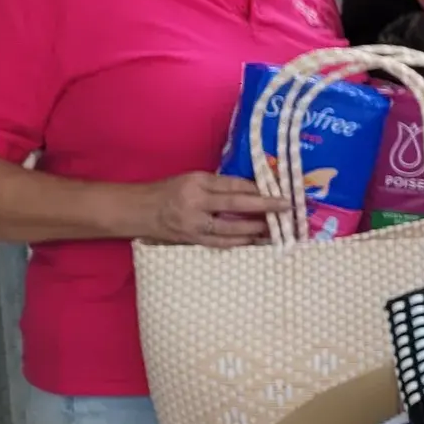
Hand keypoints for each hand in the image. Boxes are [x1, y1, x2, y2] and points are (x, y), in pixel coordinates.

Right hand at [130, 172, 288, 247]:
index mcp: (197, 184)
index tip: (279, 193)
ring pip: (232, 230)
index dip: (258, 190)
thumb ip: (220, 184)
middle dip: (265, 208)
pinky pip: (222, 244)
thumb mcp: (193, 179)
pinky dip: (242, 243)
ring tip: (278, 229)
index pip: (233, 186)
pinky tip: (257, 241)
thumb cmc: (168, 190)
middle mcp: (195, 204)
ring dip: (257, 230)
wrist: (137, 211)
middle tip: (286, 210)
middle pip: (236, 206)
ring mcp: (194, 226)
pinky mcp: (192, 241)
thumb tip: (253, 189)